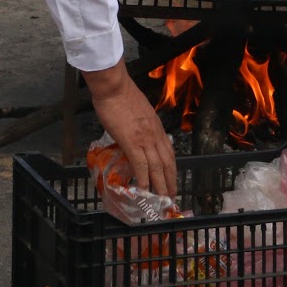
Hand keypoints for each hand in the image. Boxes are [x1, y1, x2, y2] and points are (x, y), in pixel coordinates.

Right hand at [85, 61, 176, 196]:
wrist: (113, 87)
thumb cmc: (121, 95)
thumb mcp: (139, 111)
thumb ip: (142, 124)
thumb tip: (137, 133)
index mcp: (157, 127)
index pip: (169, 152)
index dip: (172, 168)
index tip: (172, 179)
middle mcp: (155, 135)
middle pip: (167, 162)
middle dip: (170, 181)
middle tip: (171, 196)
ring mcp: (145, 139)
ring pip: (157, 167)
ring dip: (161, 185)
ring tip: (162, 199)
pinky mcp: (132, 142)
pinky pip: (141, 164)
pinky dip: (145, 179)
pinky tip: (145, 190)